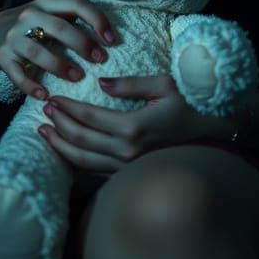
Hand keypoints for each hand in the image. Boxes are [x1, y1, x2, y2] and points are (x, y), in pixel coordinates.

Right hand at [0, 0, 116, 101]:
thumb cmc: (35, 25)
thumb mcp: (53, 13)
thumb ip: (76, 19)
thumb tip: (110, 38)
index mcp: (48, 2)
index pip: (77, 4)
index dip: (97, 20)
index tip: (112, 41)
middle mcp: (29, 15)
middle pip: (59, 28)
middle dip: (82, 44)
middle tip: (99, 60)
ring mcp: (14, 36)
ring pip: (37, 52)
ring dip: (60, 66)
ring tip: (77, 77)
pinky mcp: (3, 56)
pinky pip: (17, 73)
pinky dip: (30, 86)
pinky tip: (44, 95)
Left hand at [37, 74, 236, 175]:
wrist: (214, 133)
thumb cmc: (191, 103)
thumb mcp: (163, 84)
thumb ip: (129, 83)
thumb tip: (100, 83)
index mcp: (134, 127)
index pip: (89, 118)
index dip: (67, 108)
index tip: (52, 98)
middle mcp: (129, 152)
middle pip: (81, 141)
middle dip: (59, 126)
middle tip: (43, 112)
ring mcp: (130, 167)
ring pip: (85, 162)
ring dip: (62, 147)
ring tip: (45, 134)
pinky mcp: (132, 174)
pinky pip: (98, 173)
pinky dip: (78, 163)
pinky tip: (67, 153)